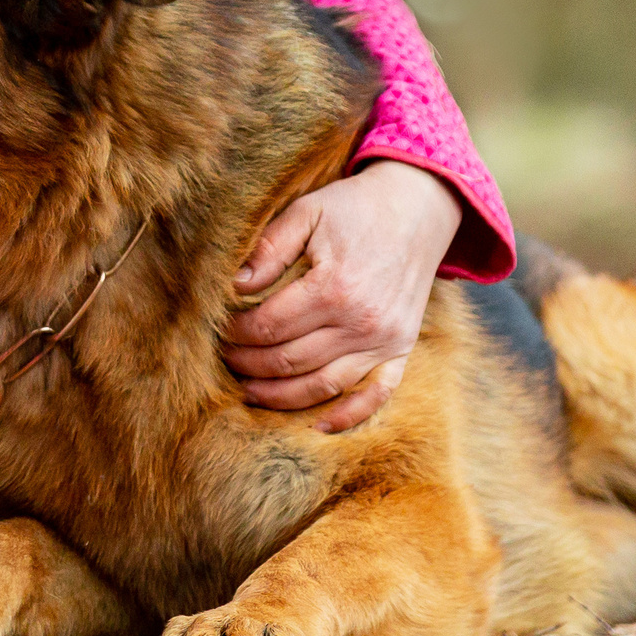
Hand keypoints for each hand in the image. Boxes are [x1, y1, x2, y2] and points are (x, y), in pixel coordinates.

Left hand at [224, 161, 462, 431]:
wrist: (418, 209)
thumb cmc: (354, 209)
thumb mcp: (307, 212)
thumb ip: (269, 248)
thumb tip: (234, 285)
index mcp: (333, 288)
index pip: (267, 328)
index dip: (236, 333)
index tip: (217, 330)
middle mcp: (361, 322)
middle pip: (288, 362)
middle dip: (248, 364)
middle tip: (225, 357)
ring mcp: (384, 341)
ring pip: (321, 386)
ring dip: (279, 395)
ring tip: (249, 389)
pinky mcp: (401, 350)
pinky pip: (375, 396)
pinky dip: (347, 416)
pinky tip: (317, 427)